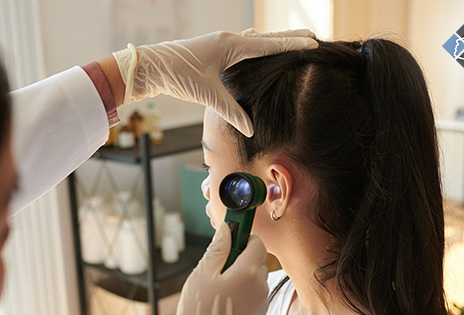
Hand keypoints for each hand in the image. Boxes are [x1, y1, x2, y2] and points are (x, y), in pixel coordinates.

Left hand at [113, 29, 317, 136]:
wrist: (151, 66)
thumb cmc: (178, 75)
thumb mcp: (208, 95)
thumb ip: (232, 112)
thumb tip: (251, 130)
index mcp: (230, 45)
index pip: (269, 44)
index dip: (292, 44)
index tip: (312, 42)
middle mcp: (228, 40)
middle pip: (266, 37)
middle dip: (289, 37)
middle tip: (311, 35)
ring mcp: (221, 43)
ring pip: (255, 40)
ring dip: (274, 40)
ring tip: (290, 40)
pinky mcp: (214, 50)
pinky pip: (243, 44)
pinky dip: (256, 45)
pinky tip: (257, 47)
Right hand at [173, 223, 268, 314]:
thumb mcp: (202, 275)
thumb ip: (217, 249)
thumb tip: (227, 229)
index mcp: (248, 272)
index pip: (256, 242)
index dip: (242, 239)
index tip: (228, 242)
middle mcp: (261, 287)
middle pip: (256, 261)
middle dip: (238, 260)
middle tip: (215, 272)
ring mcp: (263, 304)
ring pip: (254, 280)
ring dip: (240, 279)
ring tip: (217, 293)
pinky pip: (254, 297)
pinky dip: (242, 295)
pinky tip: (223, 306)